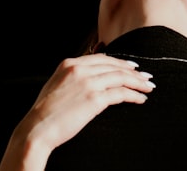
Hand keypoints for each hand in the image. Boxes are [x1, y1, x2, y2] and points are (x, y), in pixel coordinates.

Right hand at [0, 54, 154, 170]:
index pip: (102, 58)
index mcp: (69, 64)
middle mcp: (79, 69)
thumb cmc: (46, 112)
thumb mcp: (57, 84)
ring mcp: (88, 83)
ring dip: (138, 82)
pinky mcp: (94, 99)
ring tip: (148, 87)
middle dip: (133, 72)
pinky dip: (134, 95)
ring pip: (121, 77)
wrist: (37, 128)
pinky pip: (120, 93)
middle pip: (114, 66)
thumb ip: (73, 76)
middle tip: (146, 77)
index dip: (120, 62)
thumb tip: (92, 76)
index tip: (132, 67)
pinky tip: (140, 99)